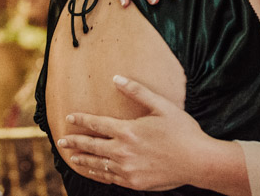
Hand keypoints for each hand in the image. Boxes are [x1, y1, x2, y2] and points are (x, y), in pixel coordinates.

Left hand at [59, 75, 209, 190]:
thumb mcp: (161, 105)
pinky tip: (95, 171)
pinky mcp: (135, 182)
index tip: (69, 118)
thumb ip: (137, 91)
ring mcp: (128, 169)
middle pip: (92, 146)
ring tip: (72, 158)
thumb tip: (116, 78)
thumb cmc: (182, 131)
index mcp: (128, 130)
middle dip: (75, 143)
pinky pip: (111, 178)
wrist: (198, 161)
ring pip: (99, 165)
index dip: (81, 120)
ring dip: (84, 161)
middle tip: (61, 142)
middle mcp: (124, 151)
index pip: (97, 124)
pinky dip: (100, 174)